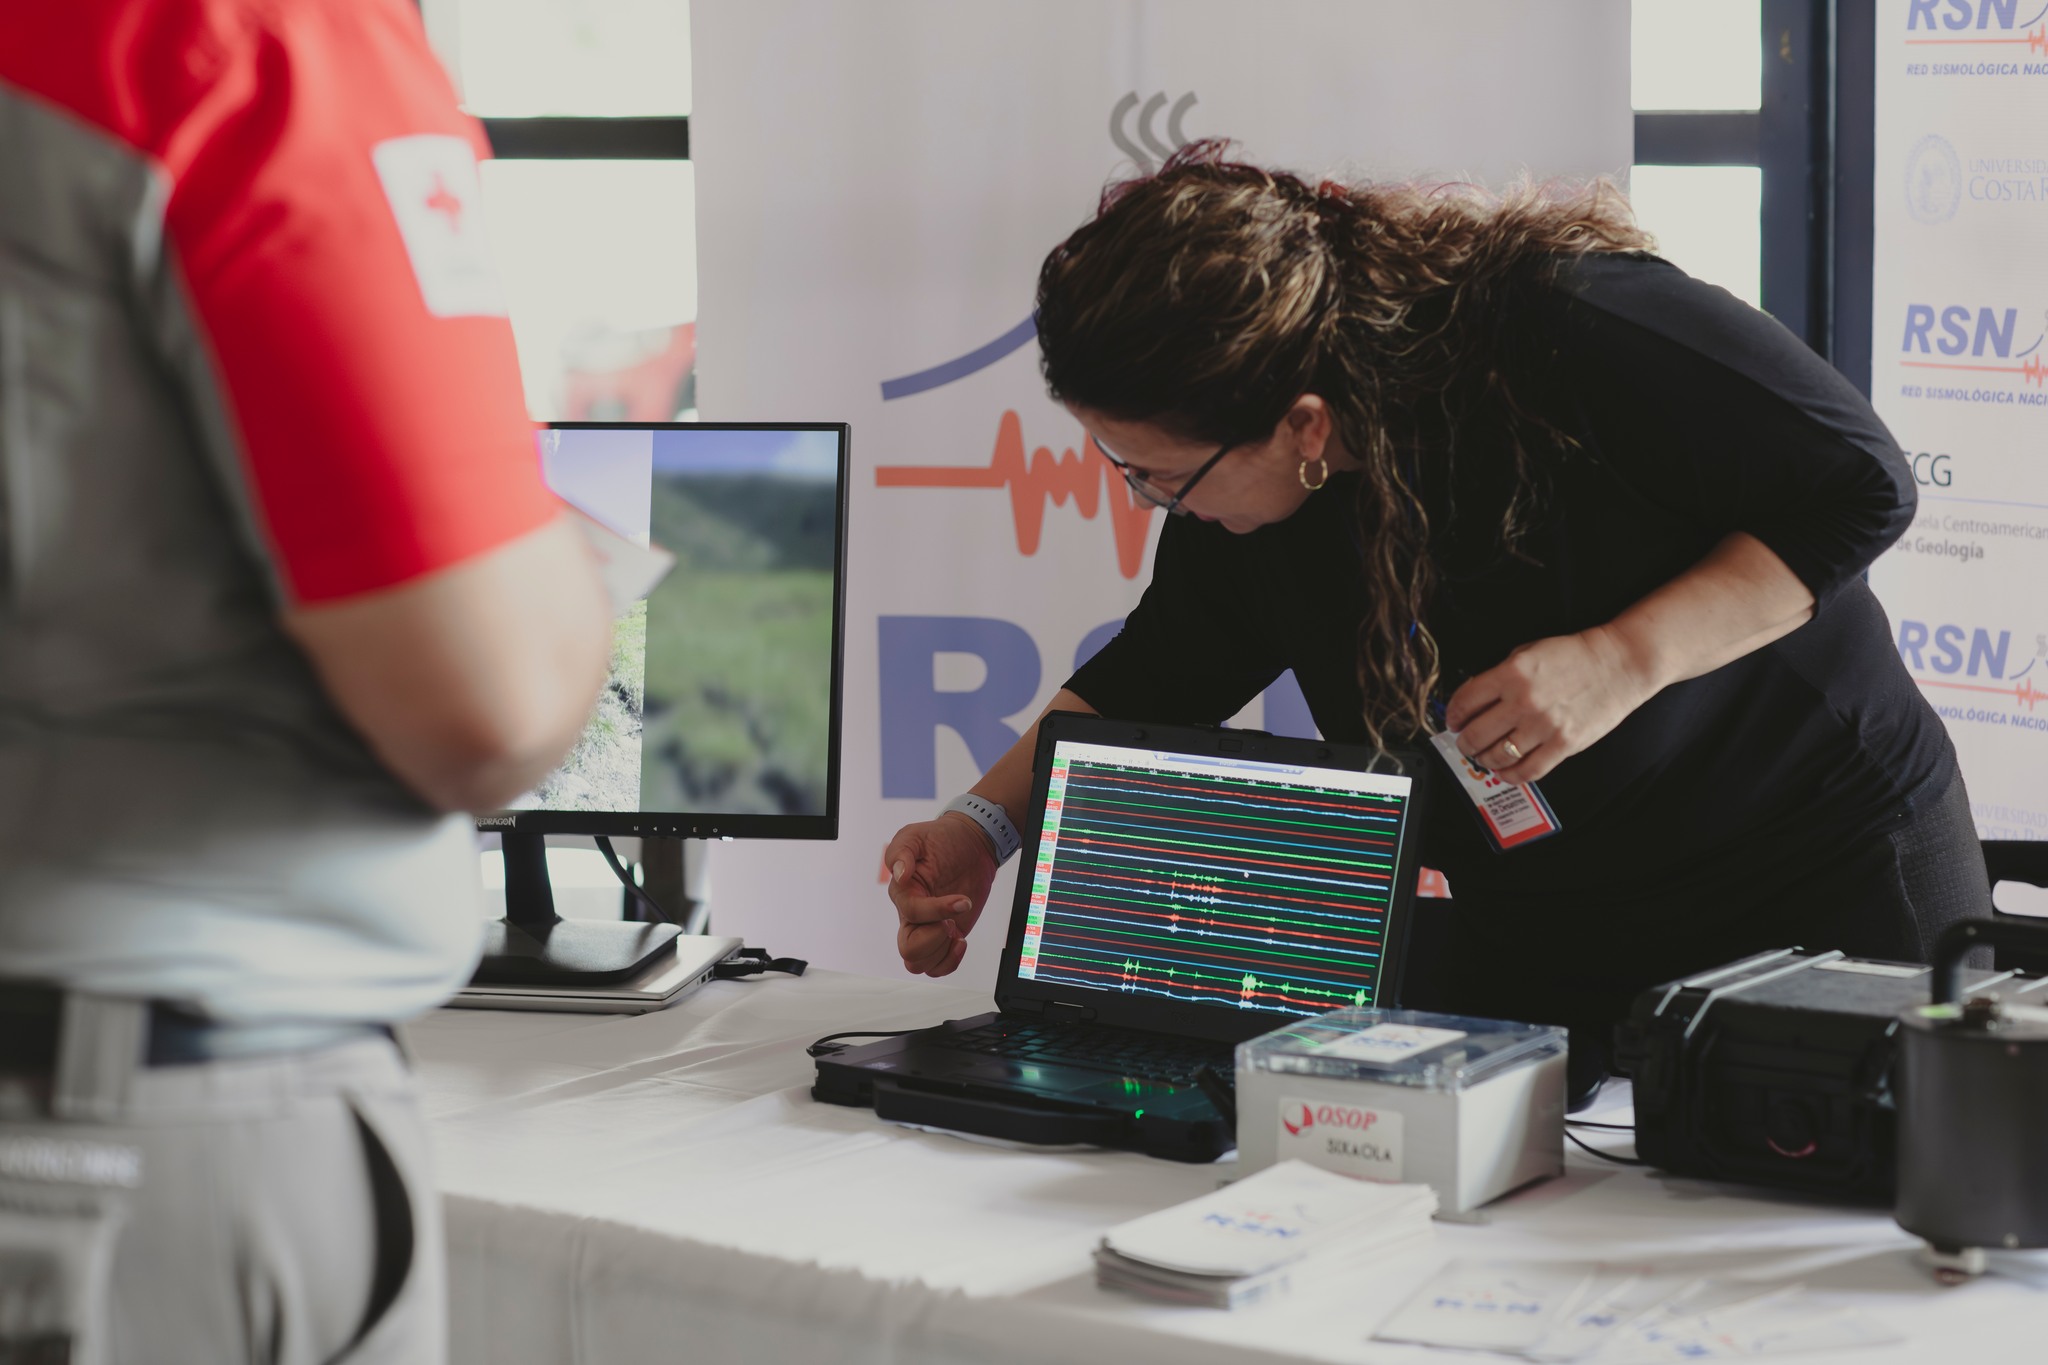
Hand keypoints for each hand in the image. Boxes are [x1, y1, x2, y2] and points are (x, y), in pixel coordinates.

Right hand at [884, 814, 999, 976]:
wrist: (969, 844)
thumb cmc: (940, 839)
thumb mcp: (915, 836)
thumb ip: (901, 852)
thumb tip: (900, 874)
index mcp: (903, 894)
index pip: (912, 914)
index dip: (937, 911)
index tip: (961, 901)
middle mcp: (912, 916)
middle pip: (909, 951)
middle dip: (934, 940)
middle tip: (951, 922)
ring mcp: (928, 928)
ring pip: (919, 964)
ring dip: (942, 951)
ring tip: (955, 929)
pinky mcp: (945, 936)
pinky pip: (937, 966)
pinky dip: (950, 961)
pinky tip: (960, 940)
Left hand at [1443, 626, 1658, 783]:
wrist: (1618, 663)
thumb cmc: (1575, 656)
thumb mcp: (1529, 651)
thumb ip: (1500, 674)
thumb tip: (1476, 699)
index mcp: (1511, 673)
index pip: (1465, 701)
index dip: (1453, 716)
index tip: (1453, 722)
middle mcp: (1523, 701)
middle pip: (1476, 734)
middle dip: (1464, 743)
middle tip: (1465, 743)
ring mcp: (1543, 726)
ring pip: (1498, 756)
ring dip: (1485, 760)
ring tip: (1484, 757)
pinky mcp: (1563, 744)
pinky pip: (1527, 771)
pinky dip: (1510, 775)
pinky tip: (1505, 771)